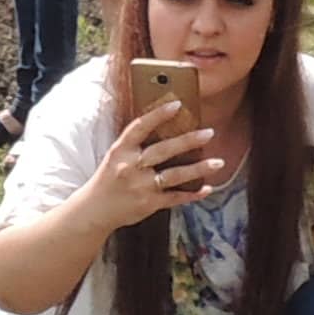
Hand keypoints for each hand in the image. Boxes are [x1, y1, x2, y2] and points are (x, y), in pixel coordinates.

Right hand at [80, 95, 224, 225]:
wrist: (94, 210)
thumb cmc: (109, 178)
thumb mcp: (116, 156)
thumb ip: (136, 144)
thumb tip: (167, 126)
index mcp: (120, 150)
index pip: (140, 127)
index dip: (158, 115)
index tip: (177, 104)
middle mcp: (130, 167)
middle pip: (163, 150)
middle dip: (188, 141)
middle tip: (209, 132)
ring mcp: (140, 187)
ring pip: (174, 176)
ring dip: (198, 169)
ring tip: (219, 162)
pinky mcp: (148, 204)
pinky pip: (175, 198)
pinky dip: (192, 194)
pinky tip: (207, 188)